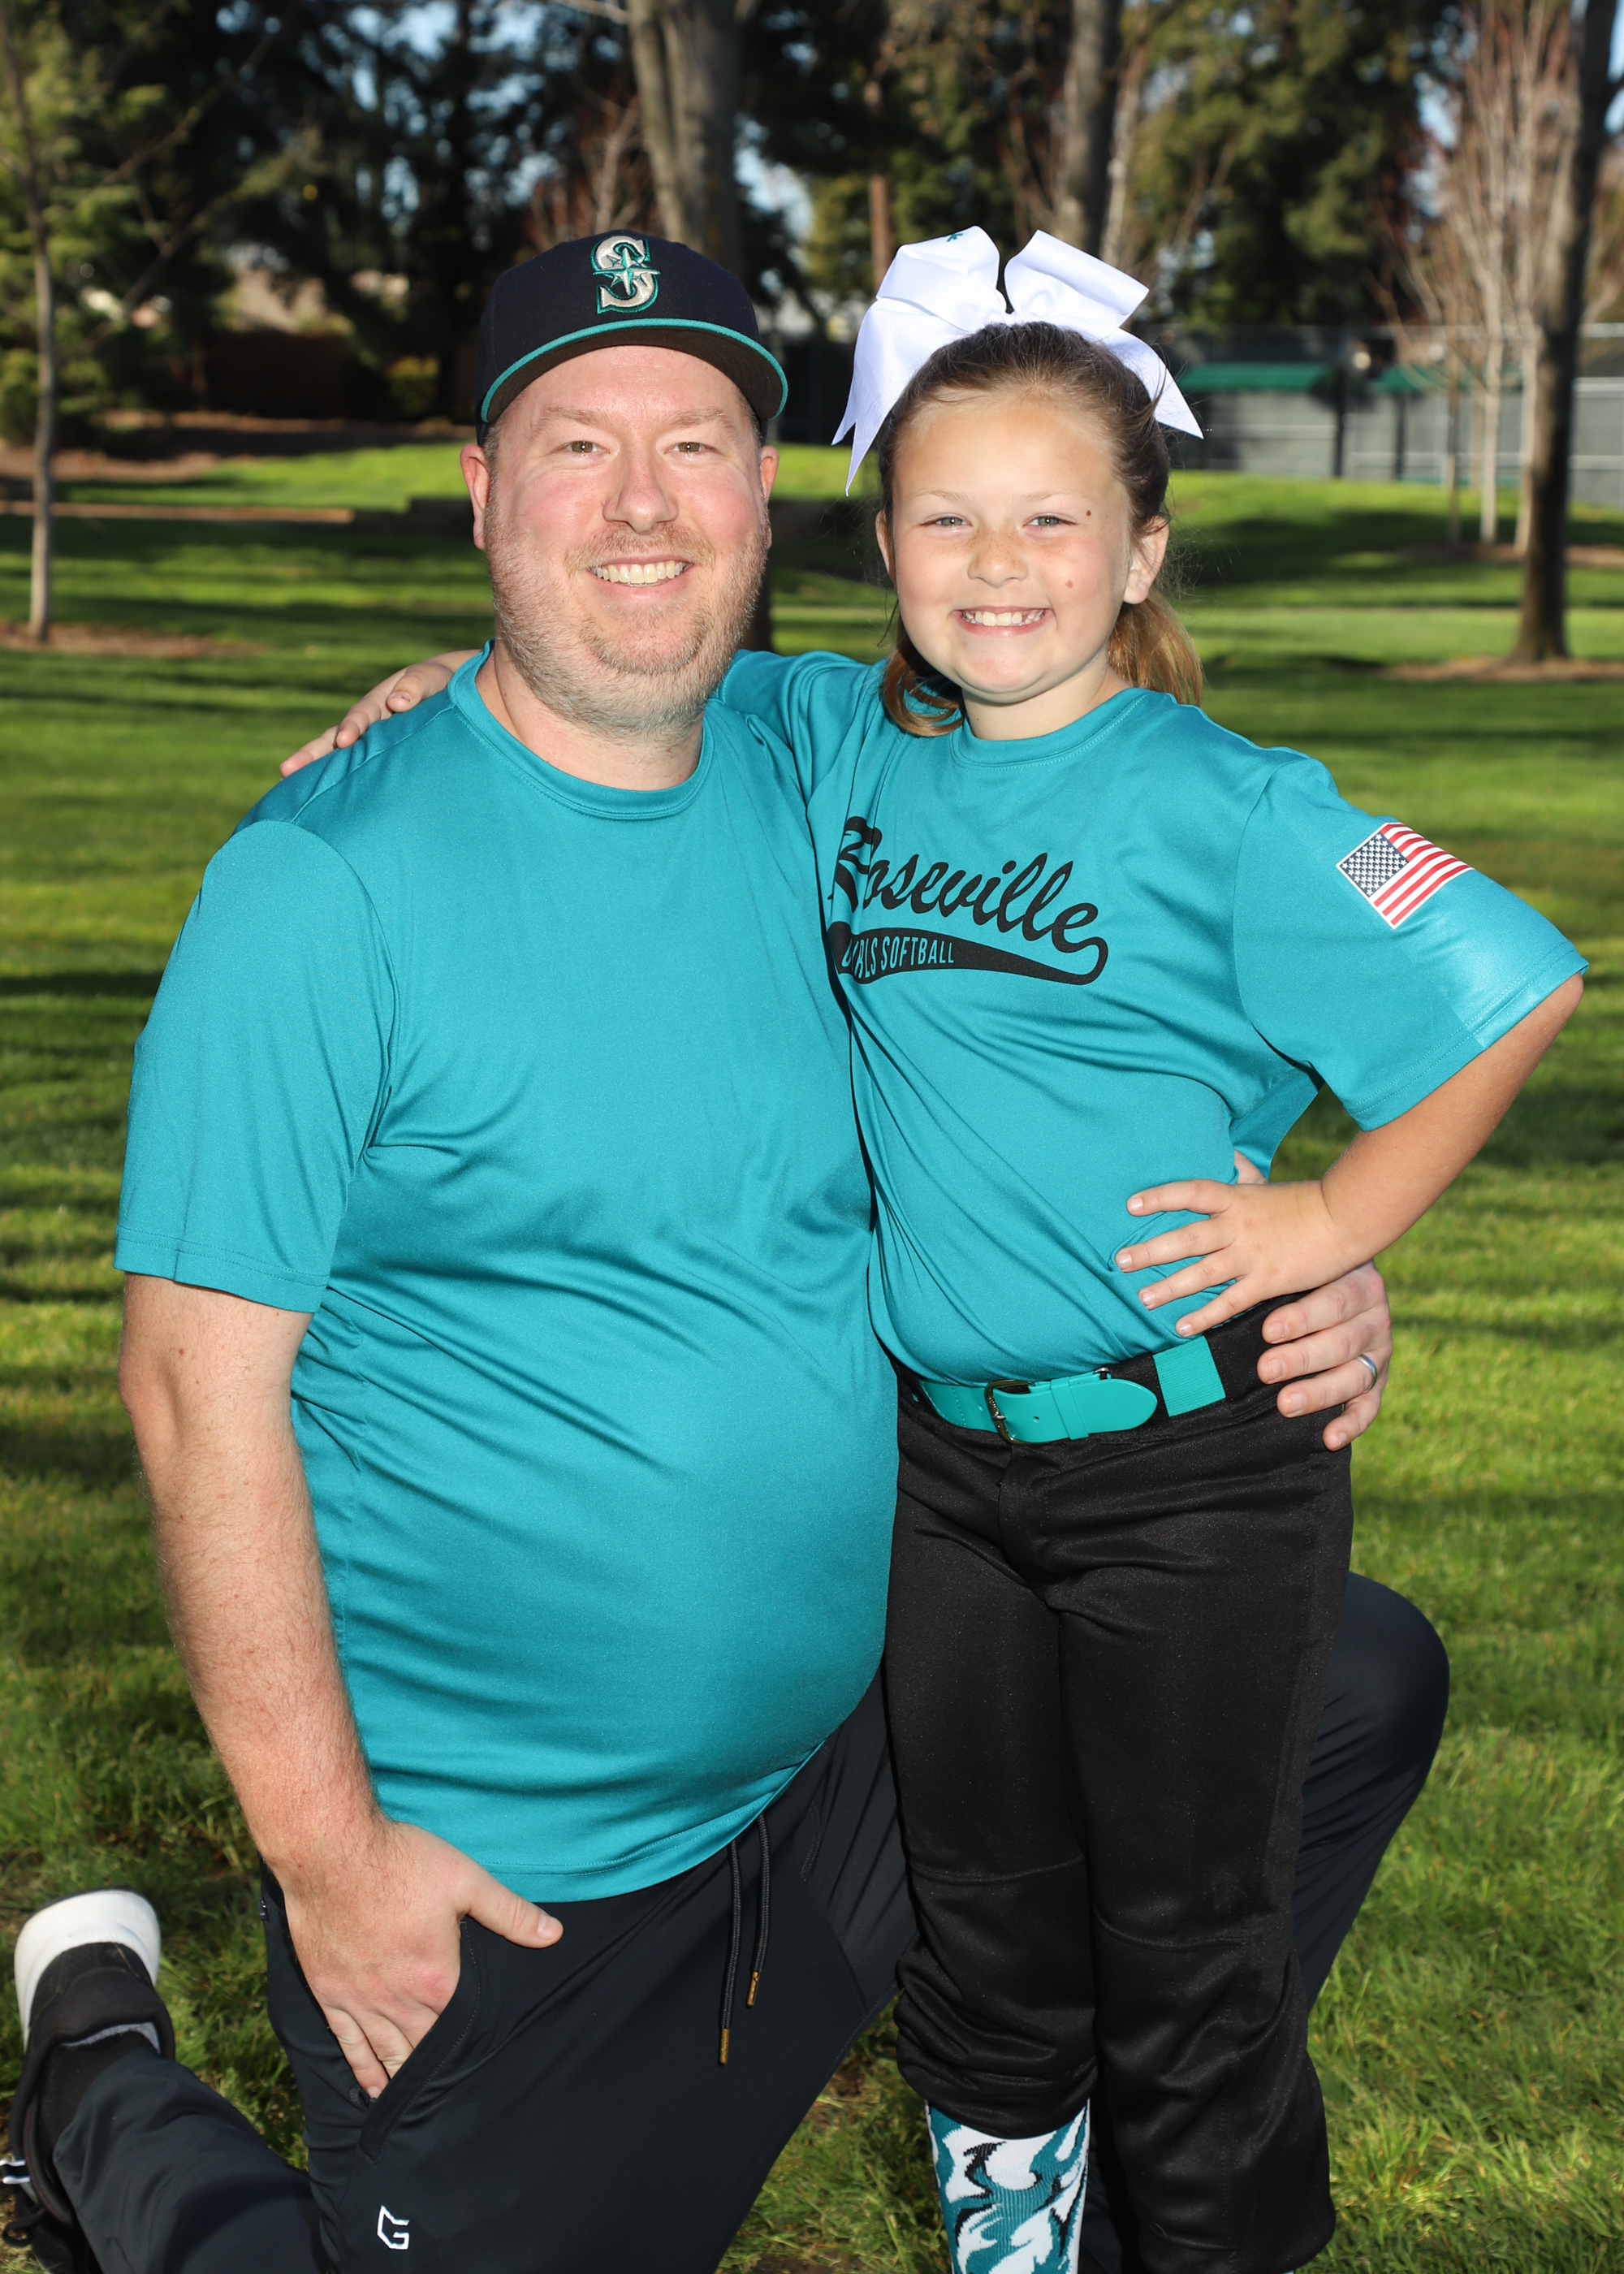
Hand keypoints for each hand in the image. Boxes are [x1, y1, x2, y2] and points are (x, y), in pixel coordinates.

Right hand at [279, 1815, 560, 2095]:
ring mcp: (360, 2000)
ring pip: (385, 2055)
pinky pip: (348, 2044)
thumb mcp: (465, 1880)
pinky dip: (362, 2070)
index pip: (461, 2029)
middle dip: (440, 2073)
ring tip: (418, 2104)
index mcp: (436, 1979)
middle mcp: (397, 2000)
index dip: (474, 2048)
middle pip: (423, 2050)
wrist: (331, 1851)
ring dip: (403, 2080)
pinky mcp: (329, 1993)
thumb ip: (510, 1913)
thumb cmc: (400, 1861)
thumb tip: (553, 1935)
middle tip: (457, 2097)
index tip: (488, 2067)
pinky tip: (372, 2088)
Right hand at [280, 654, 472, 776]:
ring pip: (338, 758)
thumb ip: (416, 687)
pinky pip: (354, 773)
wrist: (455, 696)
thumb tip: (397, 702)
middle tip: (286, 770)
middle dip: (312, 754)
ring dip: (315, 772)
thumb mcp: (431, 680)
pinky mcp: (377, 762)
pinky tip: (319, 804)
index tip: (344, 741)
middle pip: (334, 738)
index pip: (362, 716)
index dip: (353, 727)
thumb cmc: (444, 686)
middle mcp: (368, 725)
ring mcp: (369, 744)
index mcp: (381, 704)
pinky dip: (337, 784)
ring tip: (287, 786)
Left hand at [1117, 1176, 1356, 1333]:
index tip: (1131, 1203)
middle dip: (1152, 1249)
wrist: (1347, 1220)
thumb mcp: (1270, 1186)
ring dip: (1170, 1287)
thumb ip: (1246, 1174)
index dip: (1162, 1196)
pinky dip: (1205, 1316)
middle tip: (1120, 1260)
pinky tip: (1181, 1327)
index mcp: (1238, 1199)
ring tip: (1142, 1299)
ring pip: (1203, 1272)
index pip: (1192, 1193)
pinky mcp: (1268, 1282)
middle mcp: (1239, 1226)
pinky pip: (1229, 1302)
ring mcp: (1252, 1255)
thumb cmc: (1307, 1202)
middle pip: (1187, 1237)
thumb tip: (1229, 1151)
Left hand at [1228, 1156, 1388, 1445]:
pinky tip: (1329, 1440)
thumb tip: (1229, 1153)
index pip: (1327, 1294)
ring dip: (1316, 1387)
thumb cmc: (1323, 1252)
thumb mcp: (1301, 1227)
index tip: (1263, 1327)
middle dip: (1302, 1350)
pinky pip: (1368, 1404)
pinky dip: (1349, 1422)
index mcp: (1350, 1273)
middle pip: (1339, 1336)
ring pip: (1351, 1368)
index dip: (1299, 1314)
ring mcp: (1374, 1343)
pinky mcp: (1377, 1377)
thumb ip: (1267, 1201)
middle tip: (1264, 1365)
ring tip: (1281, 1402)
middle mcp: (1366, 1307)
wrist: (1375, 1279)